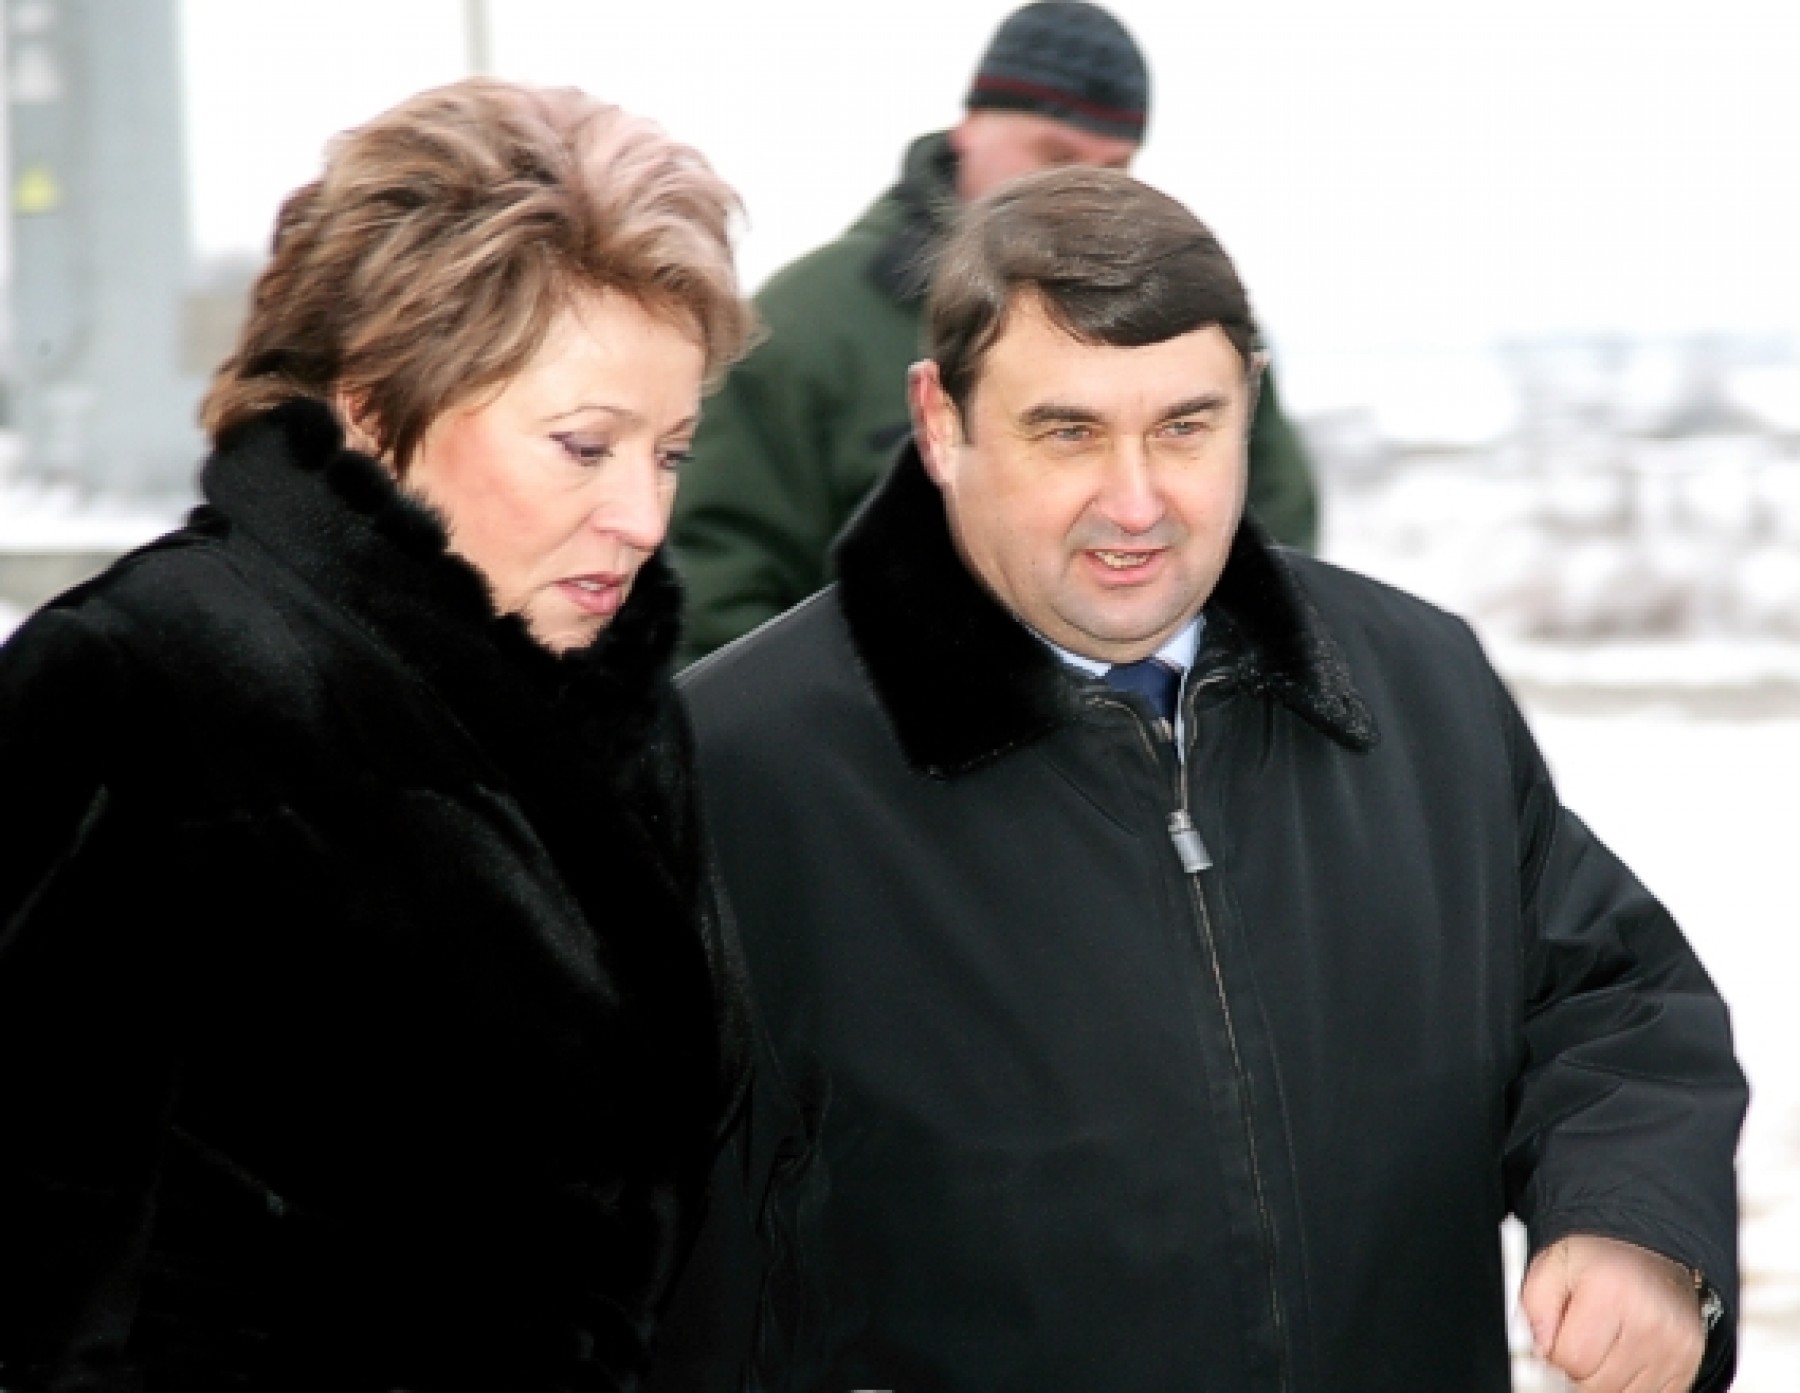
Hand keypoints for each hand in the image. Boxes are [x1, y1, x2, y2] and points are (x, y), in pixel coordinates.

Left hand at [1520, 1234, 1706, 1391]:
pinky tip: (1620, 1358)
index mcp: (1611, 1292)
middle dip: (1577, 1369)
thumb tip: (1538, 1352)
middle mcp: (1650, 1323)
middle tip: (1575, 1343)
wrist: (1648, 1250)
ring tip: (1600, 1346)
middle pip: (1597, 1385)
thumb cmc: (1599, 1258)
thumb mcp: (1553, 1264)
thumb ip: (1535, 1309)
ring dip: (1603, 1380)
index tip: (1552, 1342)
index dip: (1553, 1355)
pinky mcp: (1687, 1366)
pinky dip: (1627, 1385)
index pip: (1572, 1361)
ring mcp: (1675, 1349)